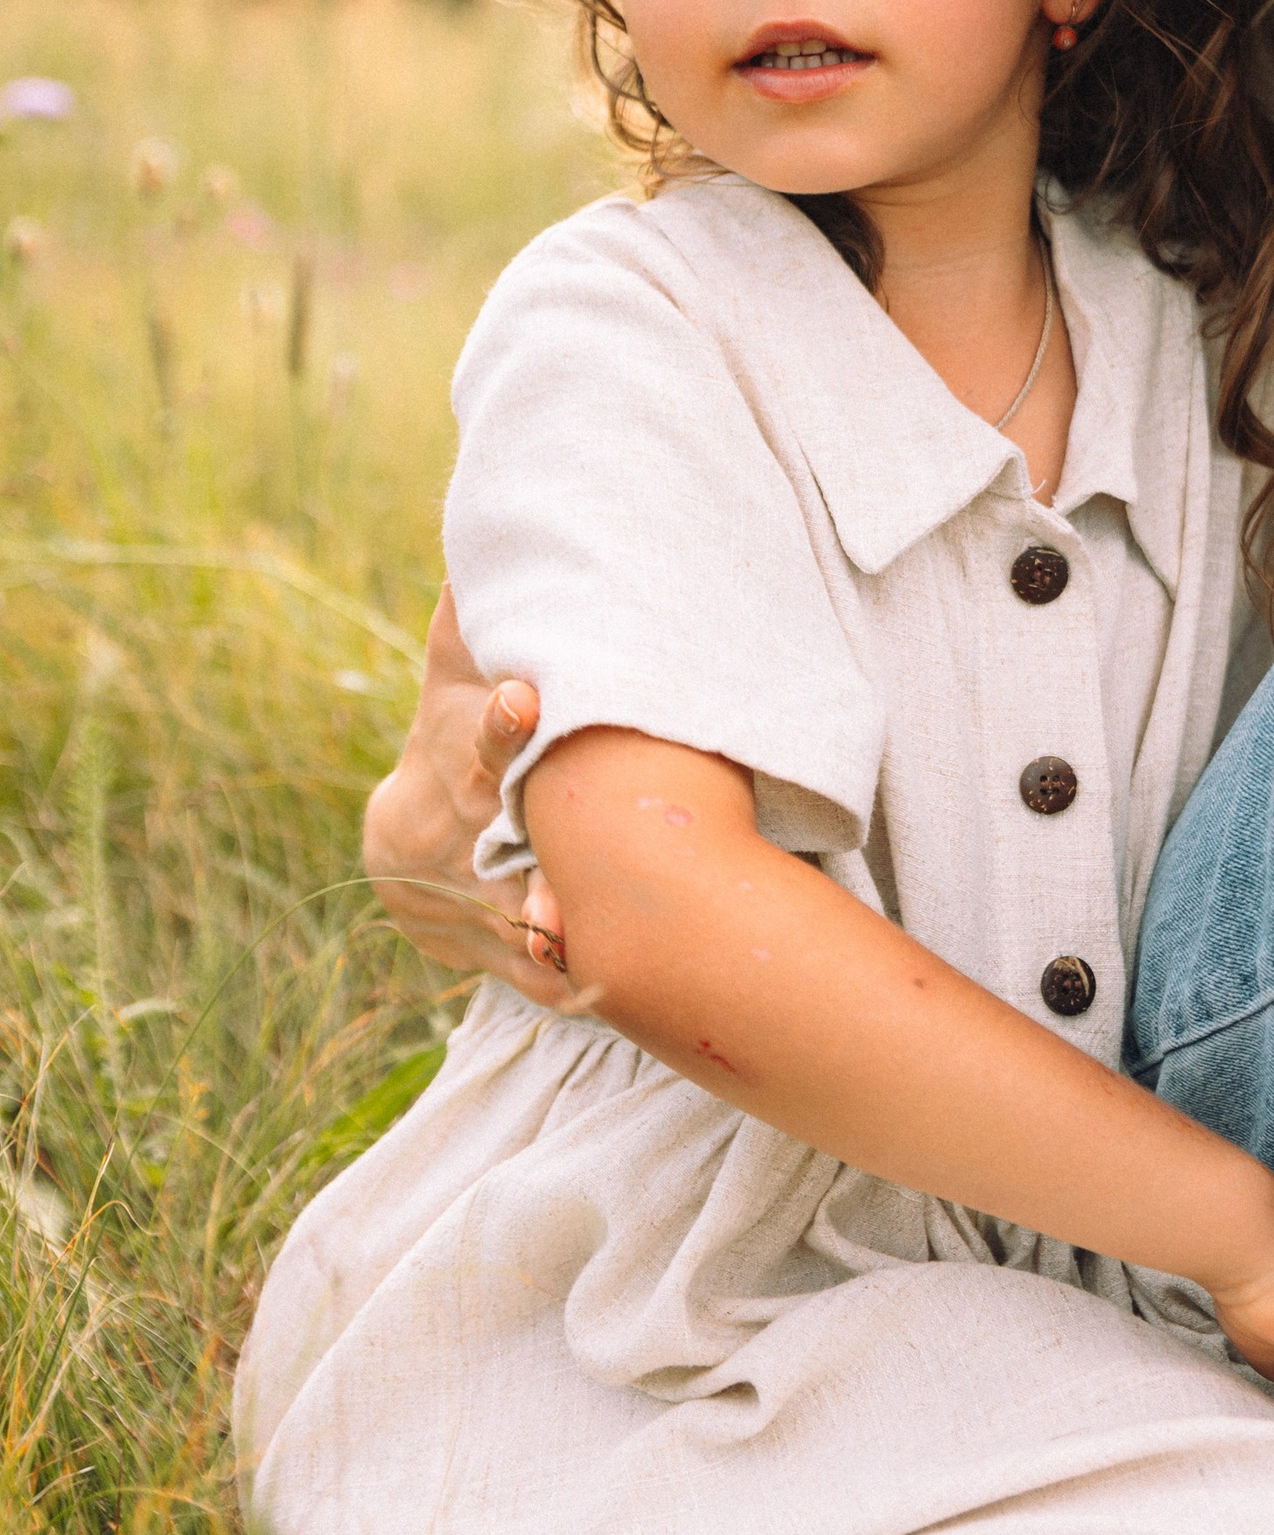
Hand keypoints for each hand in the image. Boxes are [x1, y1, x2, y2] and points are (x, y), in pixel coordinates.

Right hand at [360, 590, 573, 1002]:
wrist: (407, 836)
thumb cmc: (458, 730)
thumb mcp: (463, 671)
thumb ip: (475, 616)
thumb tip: (479, 541)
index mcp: (468, 759)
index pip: (485, 736)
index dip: (504, 723)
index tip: (527, 699)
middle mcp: (461, 832)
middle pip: (501, 849)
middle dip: (533, 864)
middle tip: (566, 876)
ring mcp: (466, 899)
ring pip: (514, 922)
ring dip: (548, 933)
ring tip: (586, 944)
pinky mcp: (482, 951)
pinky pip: (531, 972)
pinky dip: (560, 983)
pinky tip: (606, 993)